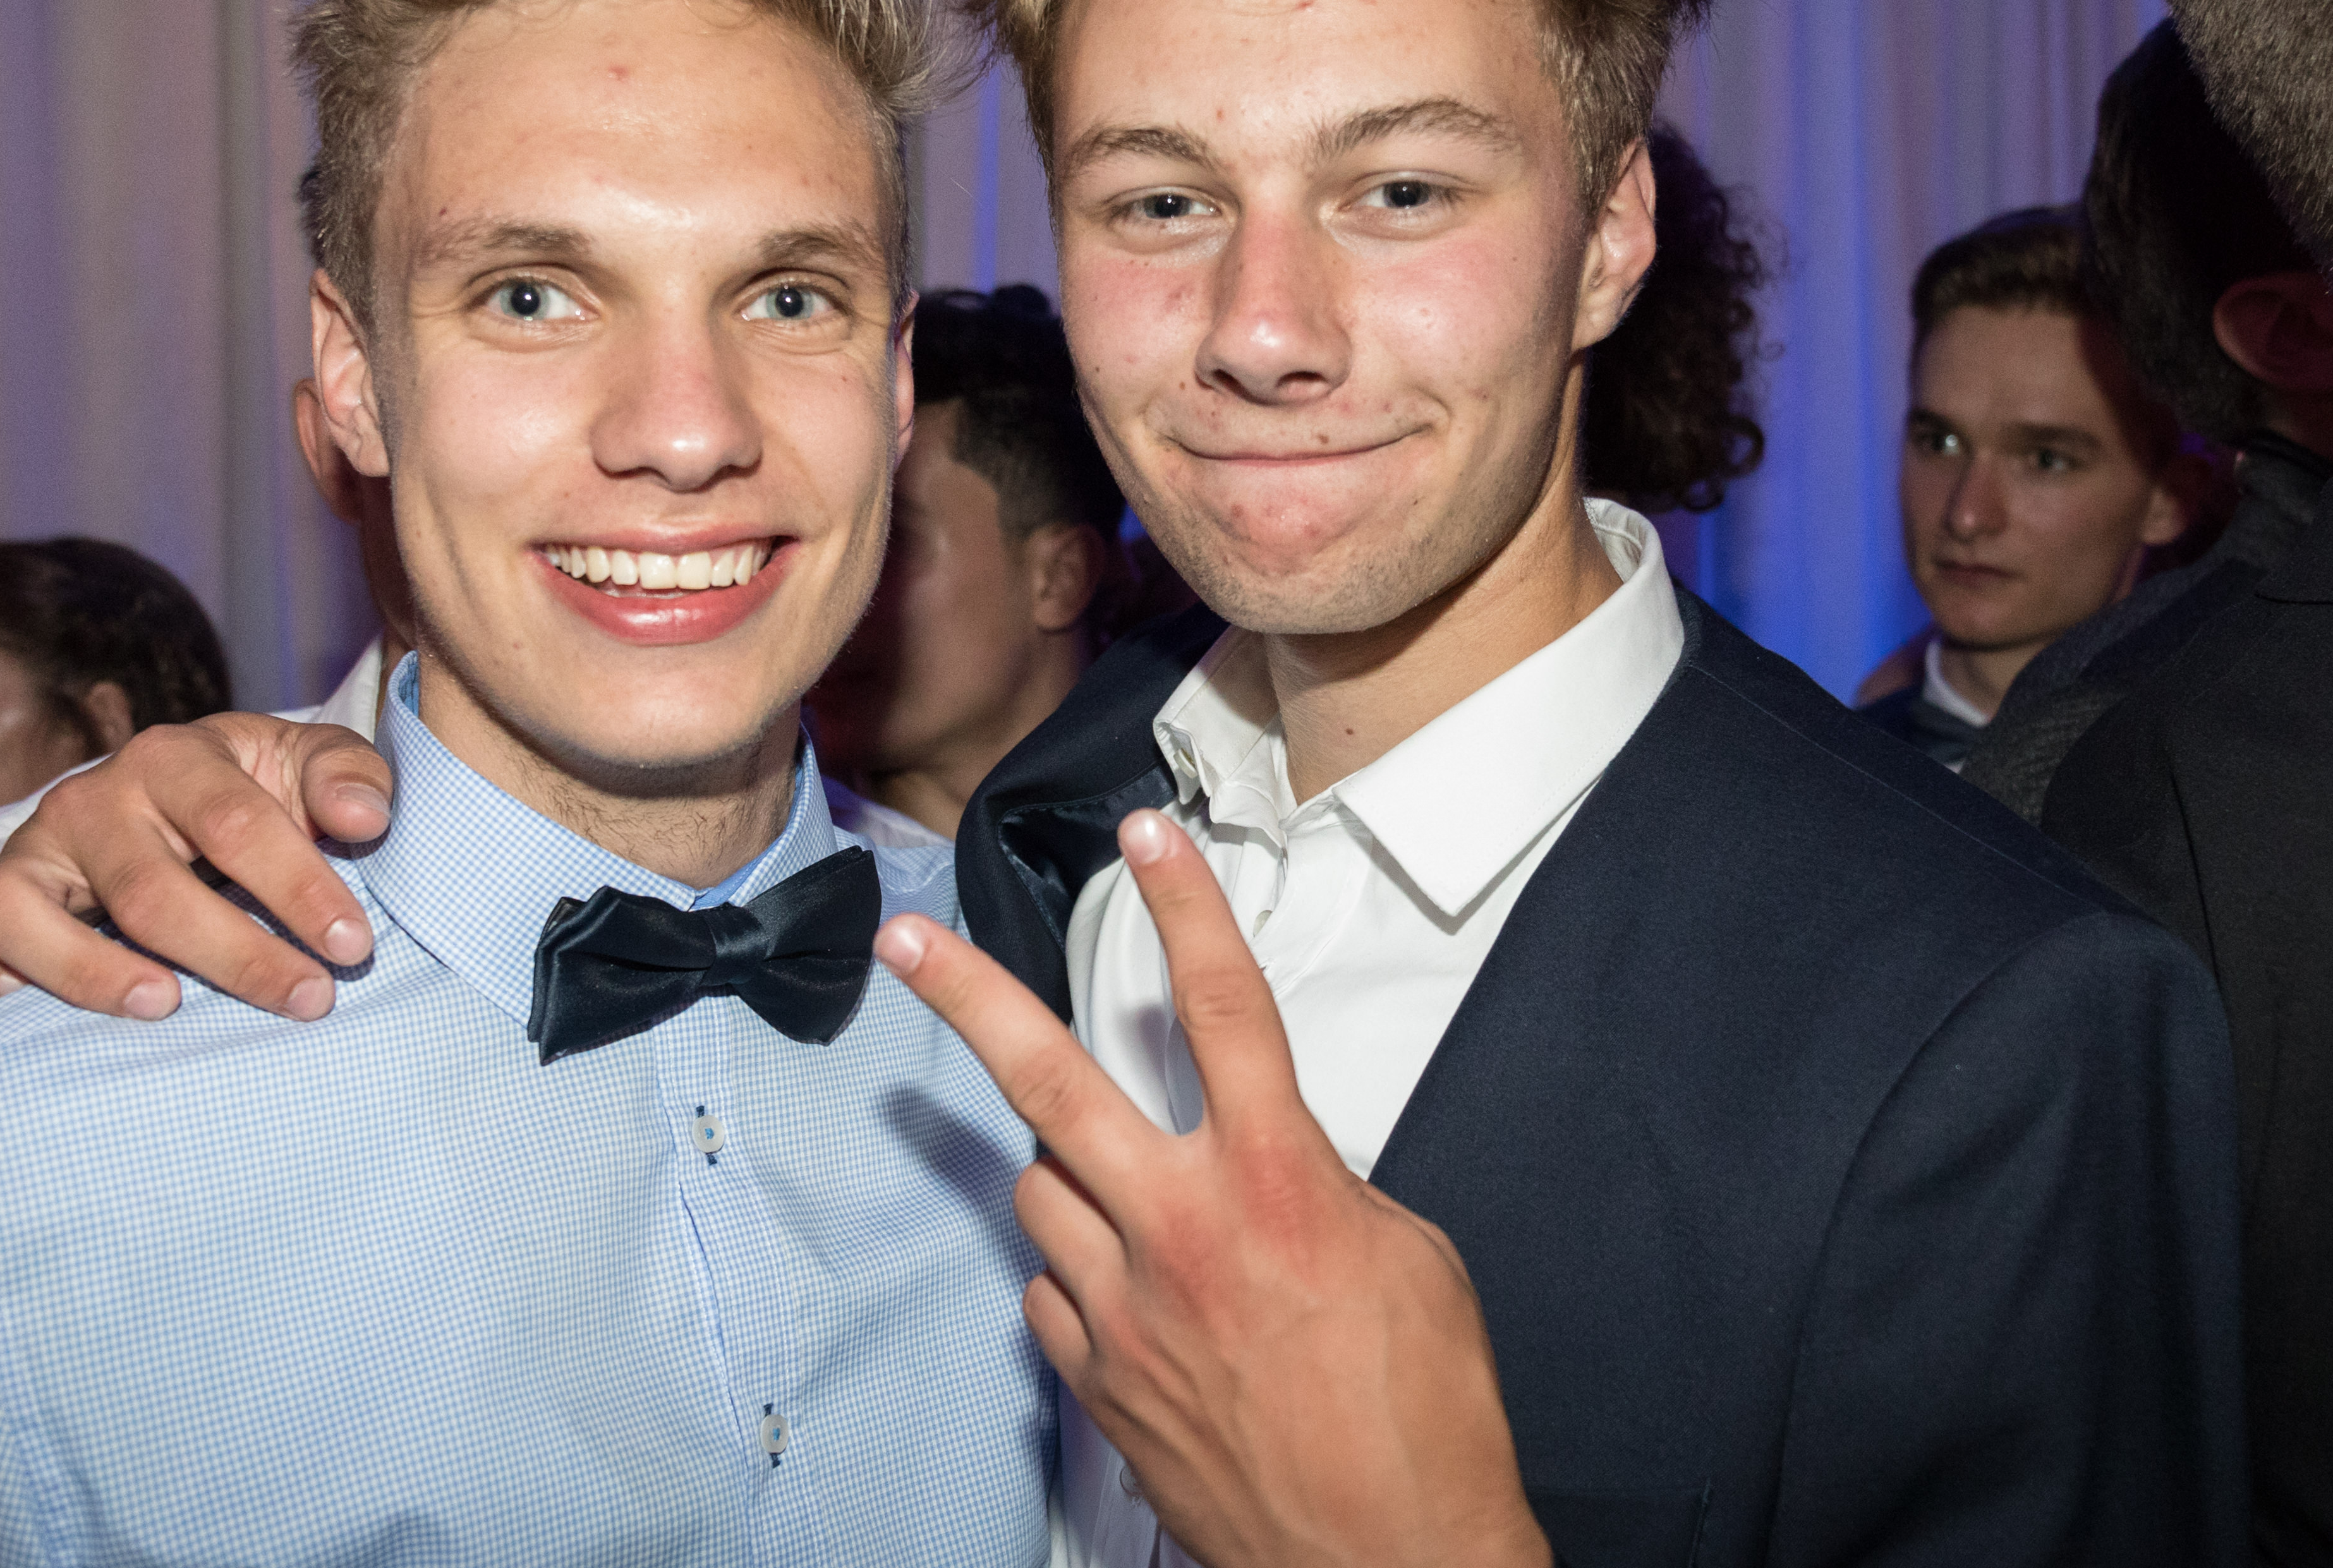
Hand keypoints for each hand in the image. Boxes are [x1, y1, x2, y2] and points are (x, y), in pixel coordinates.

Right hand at [0, 715, 393, 1020]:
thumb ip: (348, 778)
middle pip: (146, 886)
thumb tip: (364, 818)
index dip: (298, 887)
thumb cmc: (252, 794)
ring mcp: (26, 854)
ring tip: (160, 1006)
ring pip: (17, 910)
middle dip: (232, 952)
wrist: (175, 806)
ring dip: (82, 967)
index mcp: (174, 759)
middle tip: (303, 1000)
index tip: (351, 946)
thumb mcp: (307, 768)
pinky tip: (5, 1004)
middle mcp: (89, 801)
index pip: (235, 822)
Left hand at [877, 808, 1548, 1567]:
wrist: (1392, 1565)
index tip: (1149, 837)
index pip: (1222, 1006)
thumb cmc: (1423, 1427)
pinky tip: (1131, 1290)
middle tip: (910, 943)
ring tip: (1124, 1187)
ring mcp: (1126, 1308)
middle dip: (968, 998)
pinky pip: (1054, 1290)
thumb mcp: (1410, 1259)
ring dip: (1068, 1168)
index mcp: (1279, 1185)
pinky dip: (1081, 1273)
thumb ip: (1325, 1182)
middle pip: (1051, 1080)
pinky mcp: (1095, 1378)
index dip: (1185, 905)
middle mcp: (1184, 1233)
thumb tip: (1280, 1157)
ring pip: (1042, 1188)